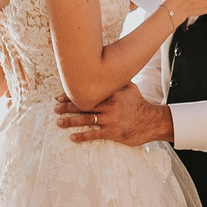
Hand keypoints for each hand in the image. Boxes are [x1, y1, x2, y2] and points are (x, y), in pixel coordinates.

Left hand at [56, 85, 173, 145]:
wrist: (151, 121)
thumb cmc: (139, 103)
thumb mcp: (130, 87)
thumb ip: (117, 80)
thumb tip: (107, 69)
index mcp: (111, 93)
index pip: (87, 92)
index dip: (72, 94)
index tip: (60, 96)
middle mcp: (109, 105)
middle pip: (83, 105)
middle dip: (67, 107)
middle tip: (55, 108)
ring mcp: (110, 119)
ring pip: (85, 119)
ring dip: (70, 121)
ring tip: (58, 122)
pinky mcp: (112, 132)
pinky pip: (94, 134)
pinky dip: (82, 136)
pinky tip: (72, 137)